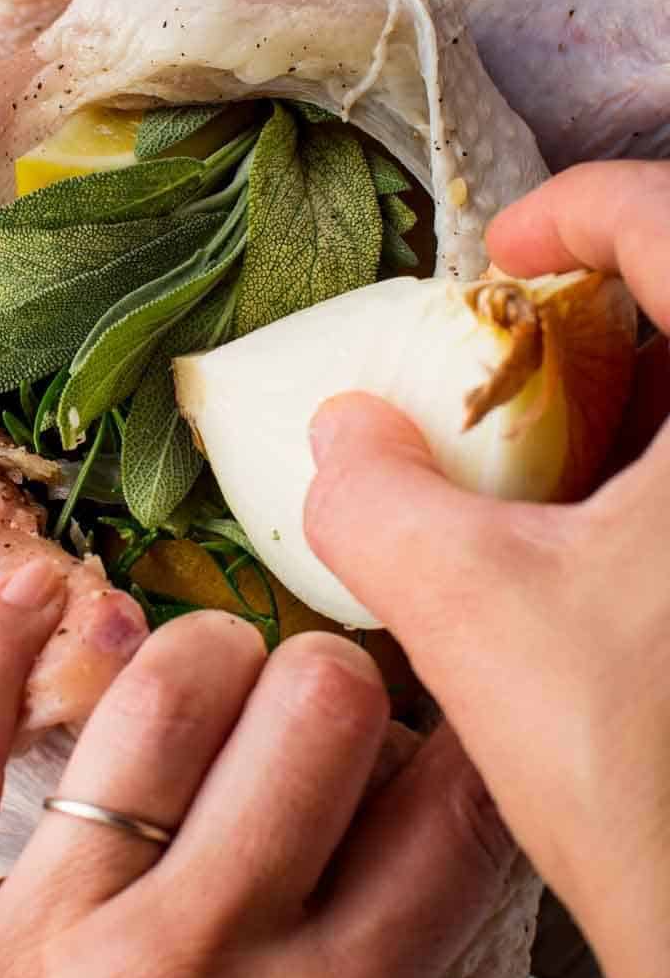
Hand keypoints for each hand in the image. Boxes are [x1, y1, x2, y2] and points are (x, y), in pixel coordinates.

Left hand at [0, 560, 512, 977]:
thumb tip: (428, 949)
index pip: (444, 820)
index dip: (460, 749)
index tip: (438, 740)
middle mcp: (188, 968)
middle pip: (310, 717)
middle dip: (335, 686)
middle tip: (313, 715)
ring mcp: (38, 944)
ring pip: (150, 704)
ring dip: (203, 654)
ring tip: (208, 673)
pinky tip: (32, 593)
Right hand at [305, 159, 669, 977]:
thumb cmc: (638, 770)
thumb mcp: (471, 608)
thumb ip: (377, 499)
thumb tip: (339, 436)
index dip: (579, 207)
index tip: (502, 254)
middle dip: (607, 307)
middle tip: (517, 356)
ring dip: (637, 395)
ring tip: (542, 455)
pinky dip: (657, 474)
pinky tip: (592, 542)